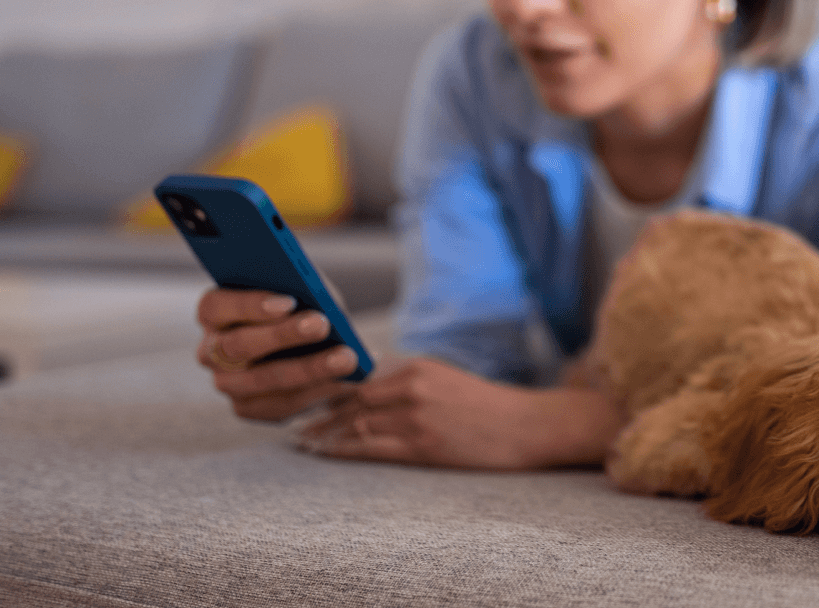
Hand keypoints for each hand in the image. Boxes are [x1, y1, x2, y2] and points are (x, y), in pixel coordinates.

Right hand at [196, 288, 358, 421]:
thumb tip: (319, 299)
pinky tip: (345, 381)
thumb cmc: (304, 308)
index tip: (288, 301)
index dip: (248, 304)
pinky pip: (280, 404)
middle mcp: (210, 351)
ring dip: (308, 368)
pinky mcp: (247, 409)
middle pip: (238, 344)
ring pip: (263, 379)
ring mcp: (226, 383)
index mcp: (213, 313)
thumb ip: (303, 290)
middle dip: (283, 335)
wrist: (314, 348)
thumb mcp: (305, 292)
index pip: (215, 306)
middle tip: (321, 324)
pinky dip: (316, 391)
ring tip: (347, 358)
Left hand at [295, 358, 624, 469]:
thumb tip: (370, 387)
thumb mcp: (447, 380)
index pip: (360, 375)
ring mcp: (416, 416)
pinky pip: (371, 446)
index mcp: (418, 366)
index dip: (329, 385)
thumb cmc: (488, 407)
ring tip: (302, 440)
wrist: (527, 426)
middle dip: (317, 409)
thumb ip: (409, 381)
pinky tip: (325, 452)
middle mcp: (413, 386)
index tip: (305, 392)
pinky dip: (342, 448)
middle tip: (291, 418)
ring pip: (355, 422)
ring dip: (323, 432)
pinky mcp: (423, 444)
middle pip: (351, 397)